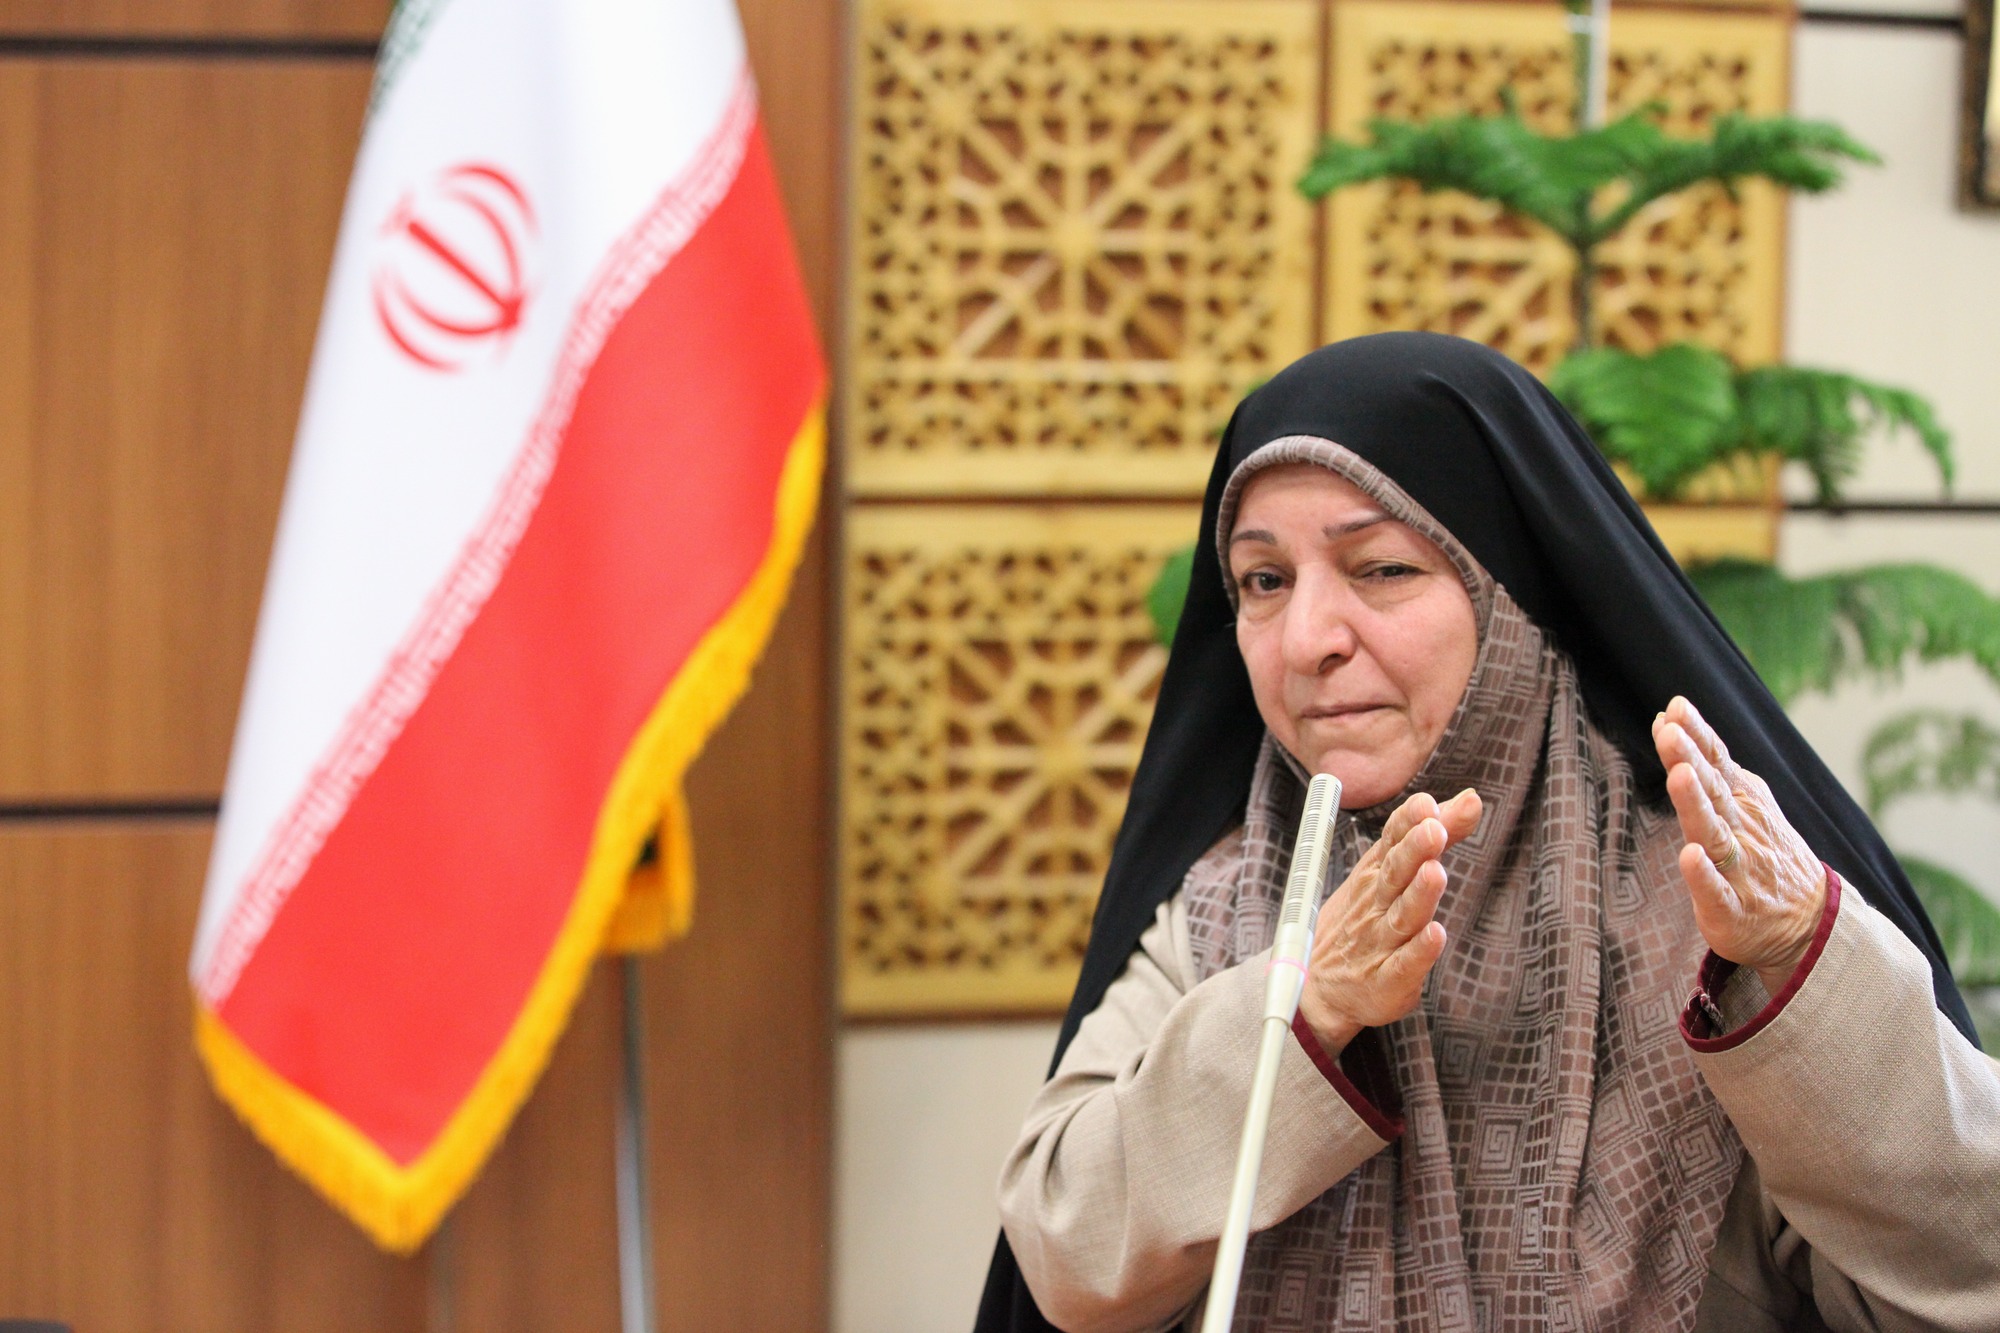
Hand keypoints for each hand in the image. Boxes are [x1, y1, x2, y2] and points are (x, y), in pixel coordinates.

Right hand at [1297, 788, 1483, 1058]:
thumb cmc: (1362, 922)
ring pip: (1401, 916)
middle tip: (1432, 829)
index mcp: (1376, 877)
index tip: (1425, 804)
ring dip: (1418, 895)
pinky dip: (1419, 951)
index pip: (1390, 843)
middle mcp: (1375, 905)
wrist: (1319, 989)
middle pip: (1394, 874)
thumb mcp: (1391, 873)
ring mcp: (1379, 943)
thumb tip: (1470, 797)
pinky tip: (1435, 935)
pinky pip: (1404, 966)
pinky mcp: (1387, 981)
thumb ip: (1434, 834)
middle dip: (1413, 850)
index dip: (1407, 823)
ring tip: (1435, 873)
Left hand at [1653, 696, 1825, 994]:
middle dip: (1690, 759)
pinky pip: (1715, 891)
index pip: (1717, 765)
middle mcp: (1741, 831)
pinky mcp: (1730, 909)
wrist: (1811, 923)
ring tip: (1680, 775)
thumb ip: (1709, 767)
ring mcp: (1738, 871)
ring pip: (1714, 834)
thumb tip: (1674, 722)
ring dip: (1696, 805)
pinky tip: (1690, 857)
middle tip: (1670, 730)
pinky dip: (1704, 875)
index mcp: (1741, 804)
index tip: (1675, 709)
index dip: (1697, 736)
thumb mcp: (1745, 804)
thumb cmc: (1763, 855)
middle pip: (1712, 791)